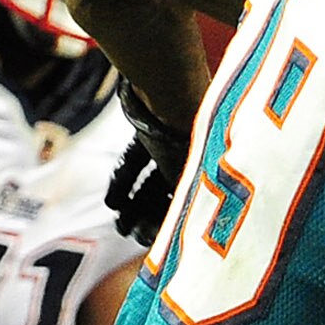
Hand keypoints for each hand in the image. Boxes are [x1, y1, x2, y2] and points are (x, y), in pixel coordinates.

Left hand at [105, 86, 188, 249]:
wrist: (167, 80)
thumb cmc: (185, 129)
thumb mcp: (191, 174)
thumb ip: (187, 205)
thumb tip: (175, 239)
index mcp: (212, 167)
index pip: (194, 206)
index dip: (174, 226)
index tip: (157, 244)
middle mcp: (194, 156)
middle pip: (171, 197)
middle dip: (150, 220)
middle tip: (132, 236)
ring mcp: (170, 143)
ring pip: (151, 182)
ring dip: (134, 206)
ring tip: (119, 225)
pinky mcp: (148, 130)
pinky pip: (135, 161)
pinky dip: (123, 181)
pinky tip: (112, 202)